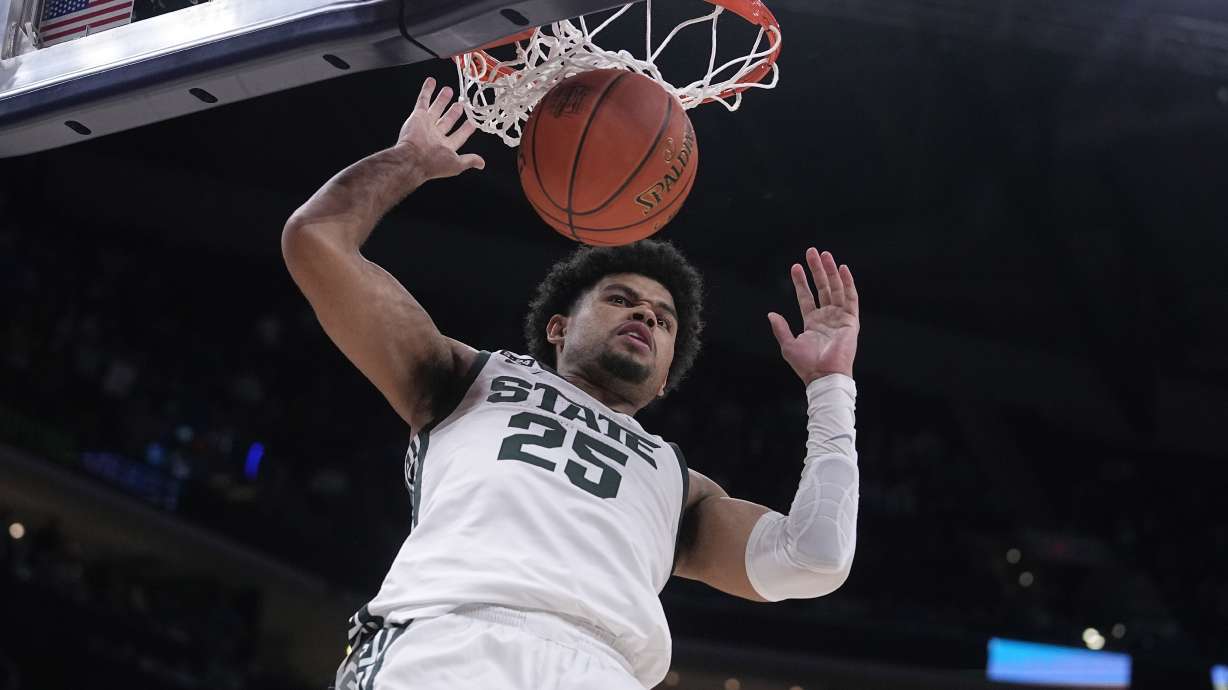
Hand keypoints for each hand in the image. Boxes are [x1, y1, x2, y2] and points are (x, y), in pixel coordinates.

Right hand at [395, 78, 485, 179]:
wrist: (413, 159)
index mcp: (445, 147)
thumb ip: (469, 160)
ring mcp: (427, 124)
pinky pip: (423, 100)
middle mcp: (436, 135)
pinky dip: (427, 90)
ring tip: (448, 90)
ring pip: (436, 108)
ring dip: (442, 99)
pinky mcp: (418, 116)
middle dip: (454, 112)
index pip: (459, 136)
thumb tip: (481, 163)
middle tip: (460, 104)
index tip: (472, 122)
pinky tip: (431, 82)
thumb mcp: (456, 164)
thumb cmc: (433, 163)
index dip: (466, 129)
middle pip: (447, 120)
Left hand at [768, 248, 859, 382]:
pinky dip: (848, 283)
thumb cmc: (806, 365)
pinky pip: (851, 298)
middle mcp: (827, 318)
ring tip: (824, 254)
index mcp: (812, 323)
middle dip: (817, 270)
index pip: (806, 297)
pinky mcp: (851, 321)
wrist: (824, 376)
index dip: (800, 282)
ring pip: (836, 289)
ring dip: (830, 271)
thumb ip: (781, 328)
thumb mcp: (788, 345)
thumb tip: (771, 314)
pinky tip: (842, 268)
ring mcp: (839, 318)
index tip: (795, 266)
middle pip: (822, 288)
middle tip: (812, 251)